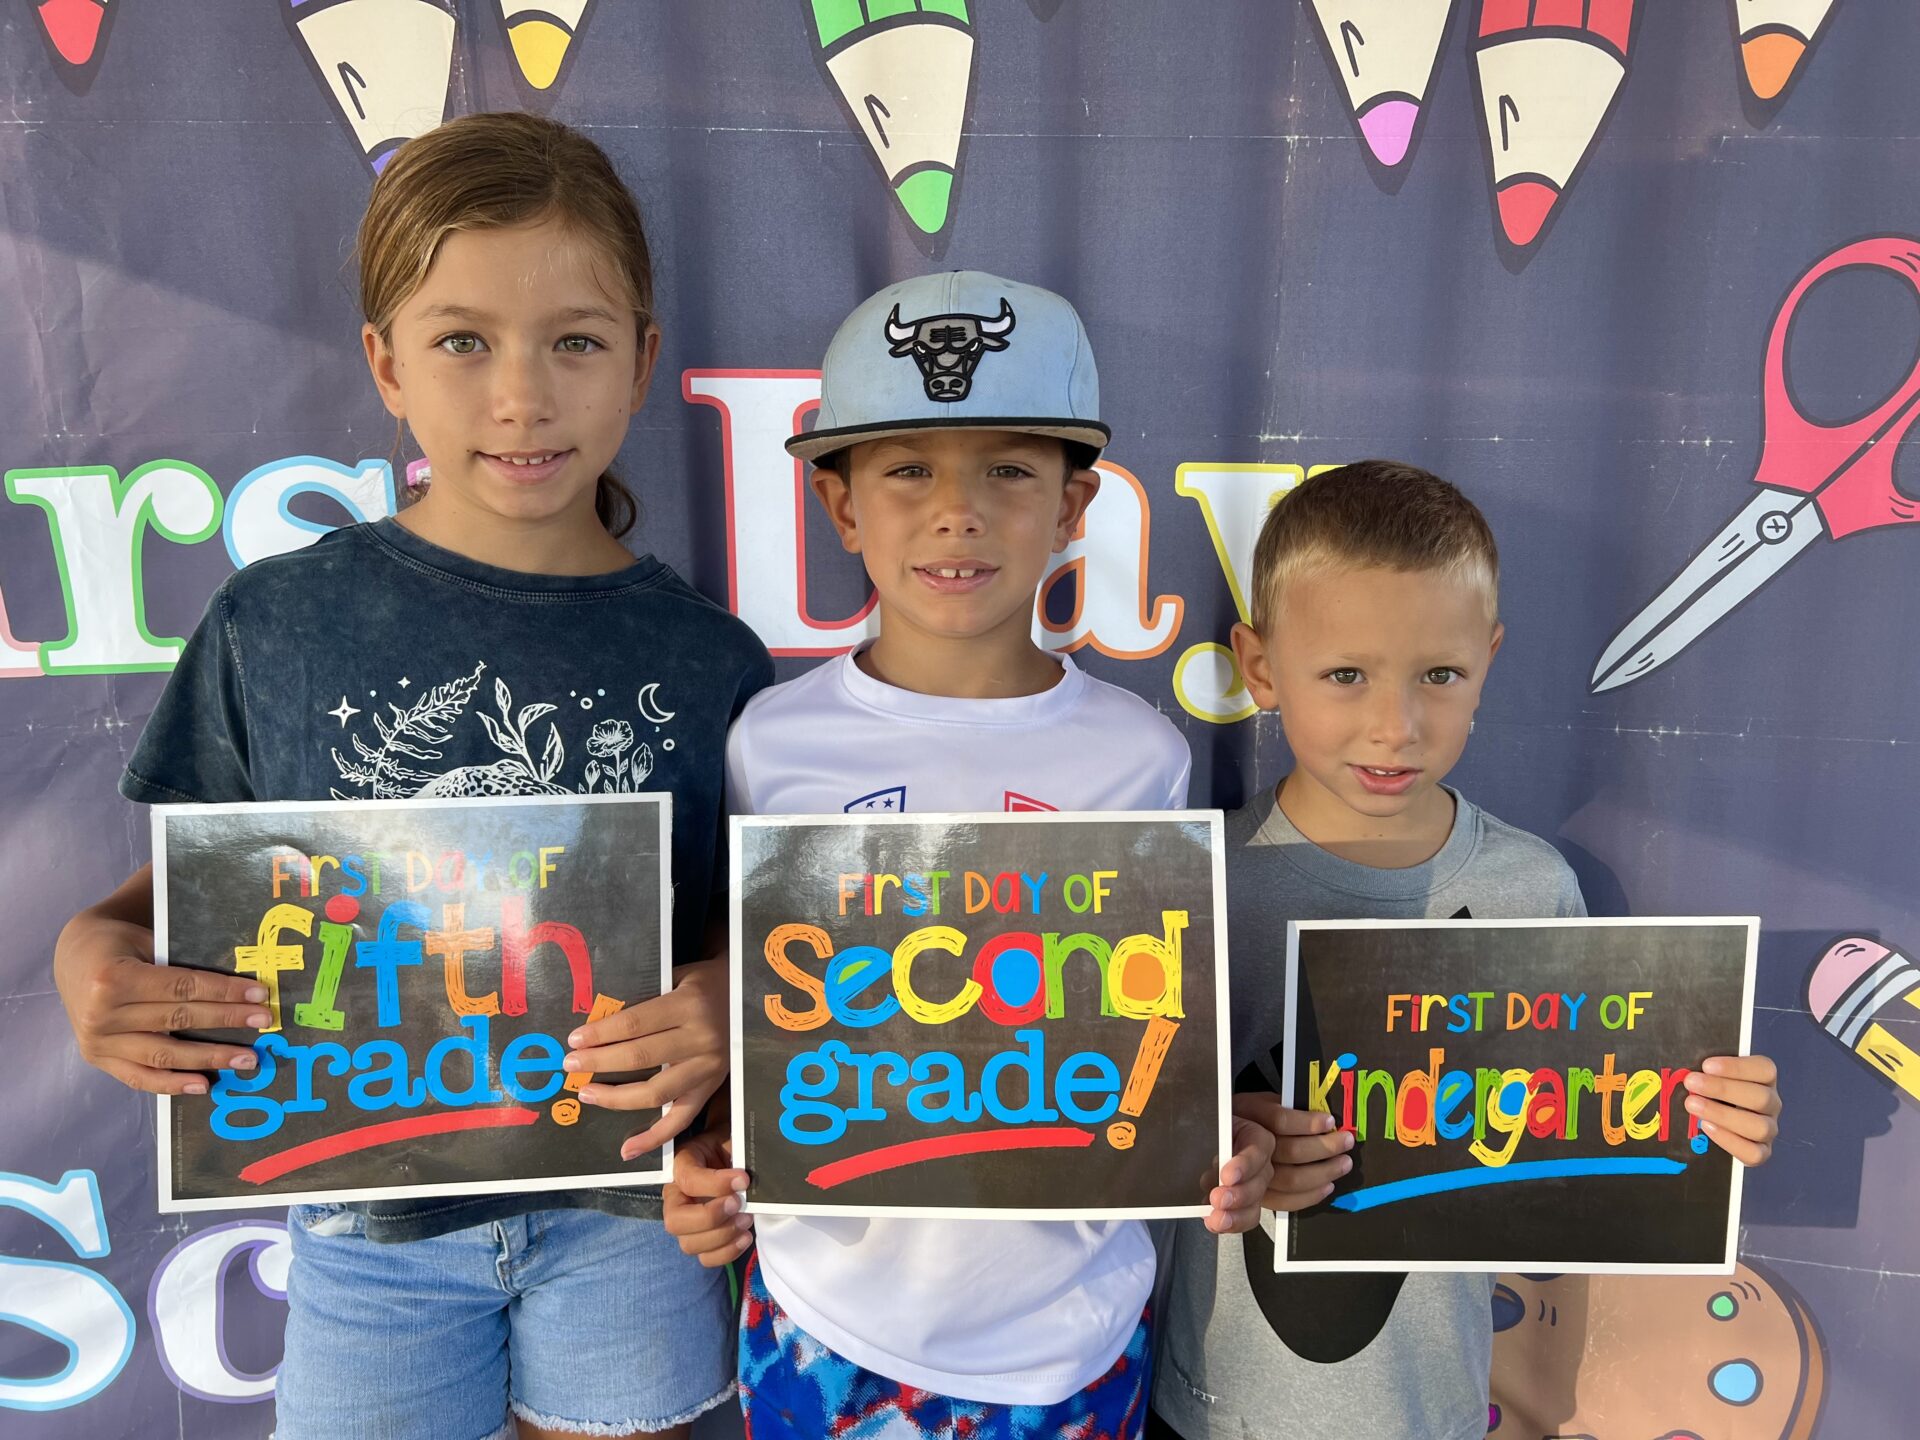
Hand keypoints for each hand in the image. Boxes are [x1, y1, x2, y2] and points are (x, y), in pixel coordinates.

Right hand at [54, 866, 272, 1094]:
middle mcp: (103, 1013)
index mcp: (115, 978)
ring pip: (163, 1054)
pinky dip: (173, 1084)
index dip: (224, 992)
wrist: (72, 957)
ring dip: (209, 1058)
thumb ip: (182, 960)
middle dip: (226, 1021)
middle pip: (178, 1019)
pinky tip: (204, 1085)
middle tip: (264, 1022)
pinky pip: (140, 1077)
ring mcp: (99, 1041)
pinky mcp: (98, 1059)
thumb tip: (238, 982)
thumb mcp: (146, 940)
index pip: (182, 987)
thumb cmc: (120, 943)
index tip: (259, 996)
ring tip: (246, 1060)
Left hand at [566, 956, 728, 1159]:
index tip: (575, 1040)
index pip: (635, 1025)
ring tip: (588, 1093)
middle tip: (572, 1065)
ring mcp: (707, 1068)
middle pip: (640, 1058)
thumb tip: (597, 1020)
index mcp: (688, 1005)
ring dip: (616, 1098)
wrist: (746, 995)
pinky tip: (627, 1149)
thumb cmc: (705, 983)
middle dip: (599, 1062)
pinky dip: (654, 1138)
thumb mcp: (677, 977)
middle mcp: (700, 1039)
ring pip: (655, 1093)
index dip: (601, 1034)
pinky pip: (680, 1119)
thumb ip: (644, 997)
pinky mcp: (710, 1088)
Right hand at [663, 1127, 752, 1266]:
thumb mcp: (731, 1139)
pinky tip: (745, 1237)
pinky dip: (726, 1253)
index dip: (716, 1184)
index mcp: (681, 1167)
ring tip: (746, 1219)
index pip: (687, 1180)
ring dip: (721, 1236)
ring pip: (689, 1244)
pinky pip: (705, 1258)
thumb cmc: (731, 1146)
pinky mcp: (701, 1239)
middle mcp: (676, 1197)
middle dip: (709, 1217)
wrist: (734, 1156)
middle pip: (675, 1221)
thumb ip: (736, 1153)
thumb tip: (746, 1179)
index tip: (743, 1179)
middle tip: (738, 1204)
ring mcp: (686, 1222)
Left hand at [1205, 1106, 1277, 1232]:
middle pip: (1259, 1184)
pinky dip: (1228, 1223)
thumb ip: (1206, 1125)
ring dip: (1235, 1216)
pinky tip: (1213, 1222)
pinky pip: (1242, 1218)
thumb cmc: (1212, 1127)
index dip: (1243, 1165)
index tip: (1227, 1175)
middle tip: (1218, 1199)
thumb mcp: (1212, 1119)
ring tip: (1217, 1219)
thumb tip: (1192, 1127)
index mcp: (1256, 1138)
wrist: (1205, 1137)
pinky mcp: (1242, 1204)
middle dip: (1238, 1195)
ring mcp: (1253, 1186)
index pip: (1257, 1151)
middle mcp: (1259, 1164)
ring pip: (1254, 1206)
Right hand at [1234, 1093, 1353, 1211]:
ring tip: (1343, 1162)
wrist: (1221, 1140)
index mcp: (1248, 1115)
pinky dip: (1311, 1195)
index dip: (1306, 1122)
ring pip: (1291, 1178)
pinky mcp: (1257, 1194)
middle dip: (1324, 1147)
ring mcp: (1251, 1174)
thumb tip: (1323, 1117)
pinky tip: (1327, 1186)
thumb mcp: (1262, 1101)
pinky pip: (1286, 1201)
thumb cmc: (1248, 1119)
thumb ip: (1286, 1106)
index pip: (1278, 1120)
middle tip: (1345, 1141)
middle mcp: (1247, 1145)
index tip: (1329, 1121)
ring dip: (1324, 1171)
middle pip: (1290, 1151)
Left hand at [1683, 1054, 1780, 1165]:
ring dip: (1723, 1116)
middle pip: (1761, 1098)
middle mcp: (1771, 1103)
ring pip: (1760, 1127)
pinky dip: (1730, 1141)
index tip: (1706, 1065)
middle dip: (1723, 1089)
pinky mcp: (1761, 1151)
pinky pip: (1754, 1153)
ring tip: (1693, 1106)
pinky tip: (1707, 1127)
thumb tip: (1685, 1065)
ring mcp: (1768, 1128)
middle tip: (1692, 1083)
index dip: (1736, 1067)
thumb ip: (1705, 1068)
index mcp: (1764, 1078)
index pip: (1764, 1069)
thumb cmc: (1709, 1088)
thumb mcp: (1709, 1072)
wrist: (1710, 1120)